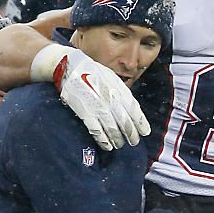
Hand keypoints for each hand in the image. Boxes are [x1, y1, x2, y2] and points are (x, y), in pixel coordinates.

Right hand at [30, 43, 149, 149]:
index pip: (134, 109)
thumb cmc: (92, 73)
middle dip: (131, 134)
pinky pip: (97, 130)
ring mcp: (97, 106)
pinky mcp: (85, 112)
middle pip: (125, 122)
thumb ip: (121, 93)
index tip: (145, 132)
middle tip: (134, 142)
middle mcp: (110, 98)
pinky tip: (107, 145)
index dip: (141, 123)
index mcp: (118, 88)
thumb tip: (132, 110)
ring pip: (112, 129)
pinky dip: (104, 140)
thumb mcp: (111, 78)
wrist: (68, 66)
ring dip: (118, 139)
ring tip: (120, 144)